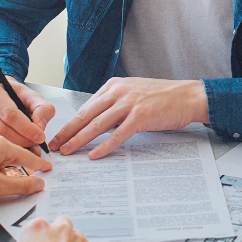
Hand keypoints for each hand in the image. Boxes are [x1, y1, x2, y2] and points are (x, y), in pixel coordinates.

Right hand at [0, 77, 55, 150]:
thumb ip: (42, 108)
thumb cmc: (15, 95)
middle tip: (35, 144)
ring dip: (14, 146)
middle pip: (0, 128)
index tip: (40, 136)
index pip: (9, 113)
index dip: (27, 128)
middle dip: (21, 139)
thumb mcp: (32, 96)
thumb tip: (40, 125)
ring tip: (28, 147)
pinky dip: (4, 148)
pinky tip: (16, 147)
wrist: (0, 94)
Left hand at [50, 77, 208, 159]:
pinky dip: (104, 146)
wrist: (187, 96)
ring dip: (79, 140)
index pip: (85, 107)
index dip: (70, 123)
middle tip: (53, 145)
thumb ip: (115, 105)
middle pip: (86, 115)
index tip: (59, 135)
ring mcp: (129, 103)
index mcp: (114, 86)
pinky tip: (94, 155)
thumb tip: (98, 123)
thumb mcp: (134, 93)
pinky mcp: (140, 116)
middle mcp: (118, 92)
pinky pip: (117, 135)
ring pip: (97, 125)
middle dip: (67, 132)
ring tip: (67, 151)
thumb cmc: (163, 97)